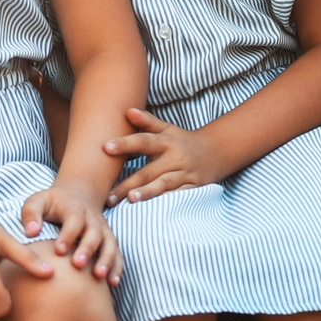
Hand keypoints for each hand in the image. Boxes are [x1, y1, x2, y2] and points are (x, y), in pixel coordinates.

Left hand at [19, 183, 121, 283]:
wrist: (78, 196)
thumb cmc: (52, 204)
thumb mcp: (37, 201)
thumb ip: (31, 214)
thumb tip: (30, 233)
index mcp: (74, 208)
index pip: (74, 220)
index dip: (68, 235)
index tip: (59, 251)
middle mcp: (92, 219)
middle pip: (94, 233)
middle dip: (87, 248)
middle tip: (78, 265)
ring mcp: (103, 230)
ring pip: (110, 243)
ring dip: (106, 259)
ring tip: (99, 276)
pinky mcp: (109, 241)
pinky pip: (117, 254)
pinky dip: (117, 267)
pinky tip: (113, 283)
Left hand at [105, 108, 240, 203]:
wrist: (214, 152)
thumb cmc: (180, 141)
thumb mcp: (166, 128)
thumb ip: (147, 121)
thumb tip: (127, 111)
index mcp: (165, 142)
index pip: (143, 141)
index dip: (125, 144)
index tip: (105, 147)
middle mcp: (174, 158)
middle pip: (148, 171)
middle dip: (127, 184)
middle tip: (108, 194)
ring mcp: (184, 174)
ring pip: (163, 185)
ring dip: (147, 193)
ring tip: (130, 200)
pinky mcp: (193, 188)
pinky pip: (179, 196)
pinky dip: (167, 202)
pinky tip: (152, 209)